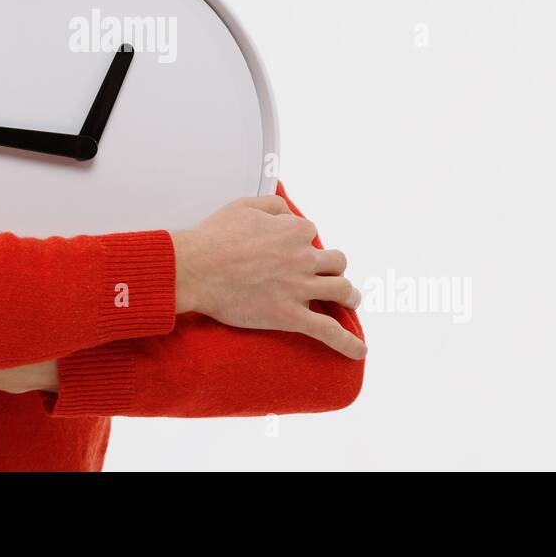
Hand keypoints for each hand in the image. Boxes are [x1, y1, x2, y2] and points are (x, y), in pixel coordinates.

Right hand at [171, 195, 366, 359]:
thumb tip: (290, 213)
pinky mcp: (291, 316)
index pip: (311, 232)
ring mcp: (300, 288)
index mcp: (293, 231)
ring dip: (348, 296)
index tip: (293, 249)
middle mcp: (303, 257)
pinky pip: (328, 331)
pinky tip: (360, 351)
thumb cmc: (214, 236)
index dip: (303, 241)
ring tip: (348, 301)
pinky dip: (348, 343)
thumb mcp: (244, 205)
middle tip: (326, 275)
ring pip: (342, 291)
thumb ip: (273, 205)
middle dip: (333, 267)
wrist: (195, 269)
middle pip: (336, 261)